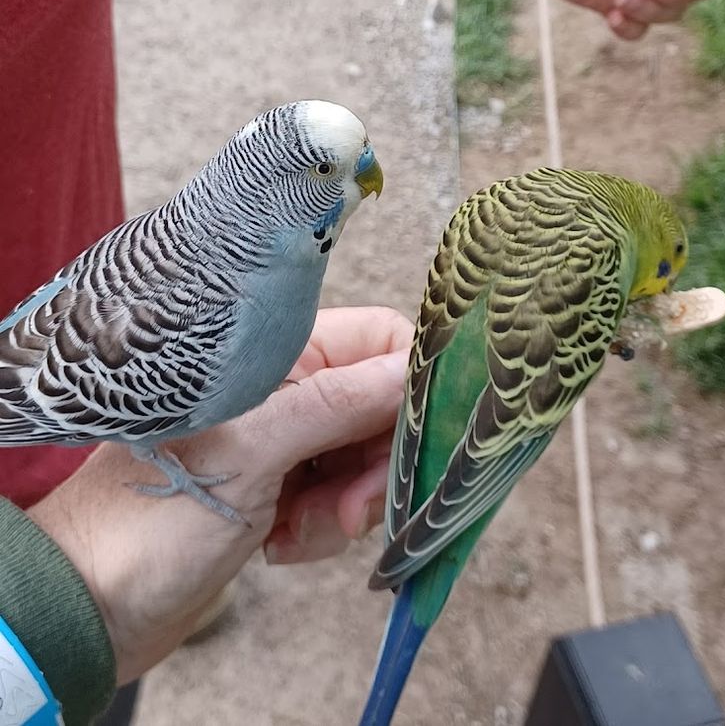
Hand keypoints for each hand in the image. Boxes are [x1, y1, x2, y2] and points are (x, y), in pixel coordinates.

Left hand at [29, 306, 411, 683]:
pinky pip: (339, 500)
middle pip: (381, 406)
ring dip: (345, 505)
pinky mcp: (284, 487)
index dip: (405, 386)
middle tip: (346, 509)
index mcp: (280, 356)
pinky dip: (322, 528)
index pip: (381, 342)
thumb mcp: (252, 453)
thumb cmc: (155, 515)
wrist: (94, 601)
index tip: (401, 441)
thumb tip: (413, 370)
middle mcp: (289, 390)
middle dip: (372, 463)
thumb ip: (337, 405)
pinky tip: (279, 546)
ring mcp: (287, 440)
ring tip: (296, 531)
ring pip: (364, 459)